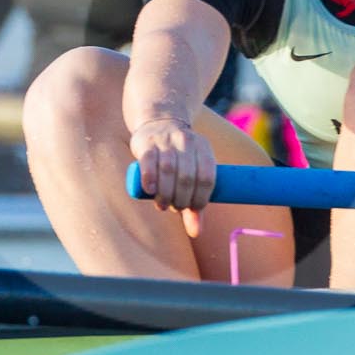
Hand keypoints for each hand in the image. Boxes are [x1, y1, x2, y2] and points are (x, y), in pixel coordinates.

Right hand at [130, 117, 213, 237]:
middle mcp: (186, 141)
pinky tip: (150, 191)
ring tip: (163, 205)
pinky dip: (150, 178)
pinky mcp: (147, 142)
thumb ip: (195, 204)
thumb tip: (196, 233)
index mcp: (204, 148)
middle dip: (181, 199)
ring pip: (168, 170)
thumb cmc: (180, 157)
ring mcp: (166, 140)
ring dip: (166, 193)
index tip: (193, 209)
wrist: (159, 122)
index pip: (207, 177)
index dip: (201, 198)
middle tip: (175, 207)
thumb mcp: (193, 174)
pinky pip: (148, 161)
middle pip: (187, 177)